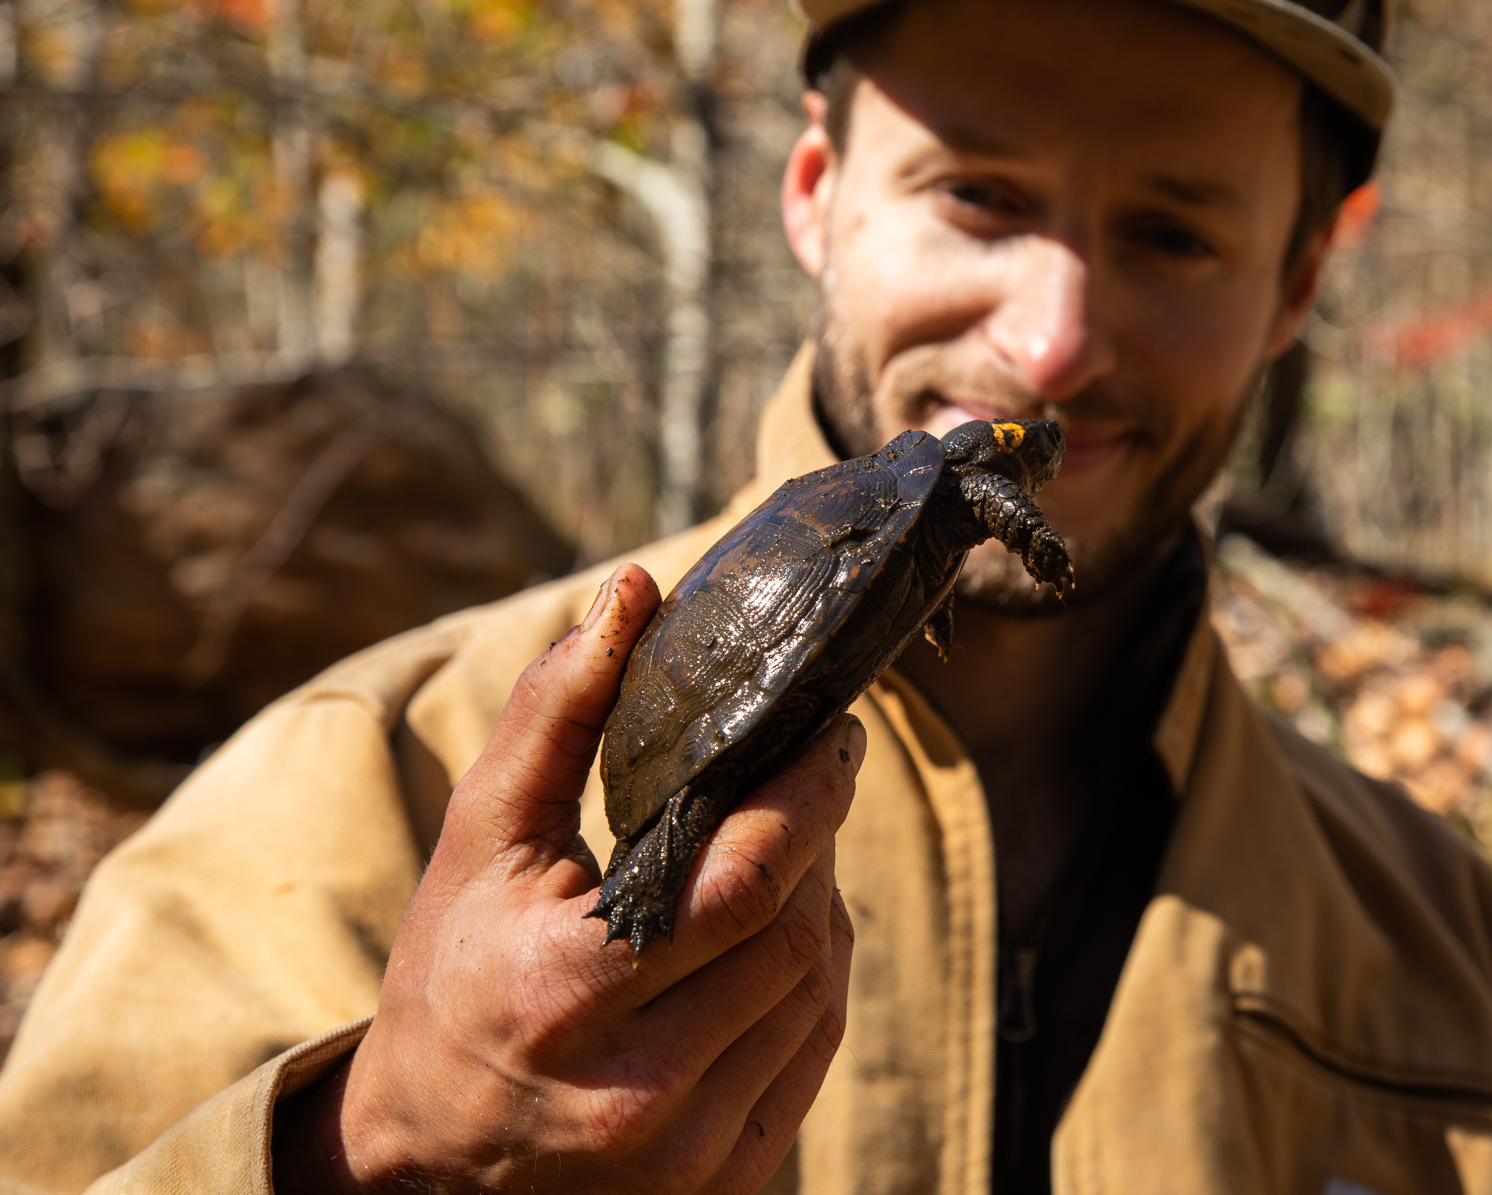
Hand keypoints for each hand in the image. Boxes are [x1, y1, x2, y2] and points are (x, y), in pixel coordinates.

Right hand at [276, 563, 862, 1192]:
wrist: (422, 1157)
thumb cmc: (449, 972)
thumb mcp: (480, 837)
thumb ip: (554, 711)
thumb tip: (632, 591)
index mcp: (571, 990)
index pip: (750, 881)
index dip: (815, 795)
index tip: (835, 732)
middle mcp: (635, 1088)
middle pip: (800, 935)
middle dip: (823, 840)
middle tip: (817, 778)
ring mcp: (684, 1150)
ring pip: (819, 993)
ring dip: (827, 906)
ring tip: (794, 852)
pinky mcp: (717, 1184)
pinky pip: (814, 1057)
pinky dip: (818, 981)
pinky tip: (785, 935)